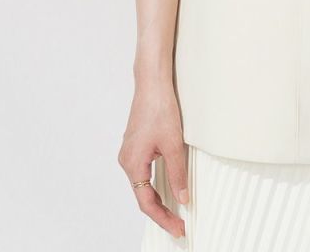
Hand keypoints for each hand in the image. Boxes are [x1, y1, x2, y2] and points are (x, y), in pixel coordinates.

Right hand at [118, 87, 188, 238]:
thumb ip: (177, 173)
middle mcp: (127, 161)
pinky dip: (155, 182)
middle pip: (143, 196)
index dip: (163, 218)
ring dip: (157, 198)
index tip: (178, 227)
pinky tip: (167, 185)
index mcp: (132, 164)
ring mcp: (130, 152)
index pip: (147, 202)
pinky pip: (144, 171)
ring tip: (175, 210)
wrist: (152, 83)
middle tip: (179, 224)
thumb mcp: (174, 144)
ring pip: (143, 184)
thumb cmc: (159, 107)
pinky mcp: (135, 144)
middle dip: (161, 212)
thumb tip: (182, 197)